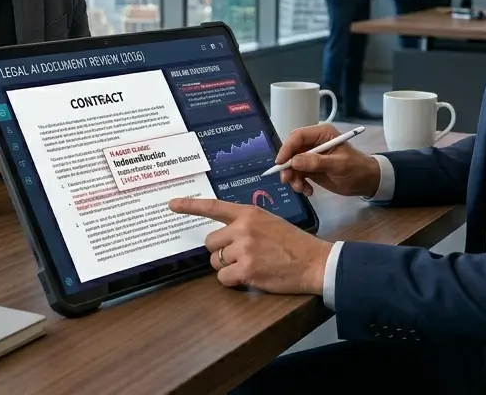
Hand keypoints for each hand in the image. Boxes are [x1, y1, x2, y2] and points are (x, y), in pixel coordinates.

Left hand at [167, 197, 330, 294]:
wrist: (314, 261)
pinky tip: (250, 277)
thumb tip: (223, 236)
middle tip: (241, 255)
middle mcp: (243, 228)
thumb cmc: (293, 243)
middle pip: (210, 242)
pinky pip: (223, 278)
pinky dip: (232, 281)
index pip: (213, 207)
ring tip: (250, 265)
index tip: (172, 204)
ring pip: (216, 262)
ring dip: (227, 268)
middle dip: (220, 252)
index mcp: (248, 213)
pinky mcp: (247, 270)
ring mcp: (244, 249)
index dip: (190, 206)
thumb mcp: (268, 222)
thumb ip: (245, 224)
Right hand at [276, 124, 380, 197]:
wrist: (366, 182)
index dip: (287, 148)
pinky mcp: (311, 168)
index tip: (280, 163)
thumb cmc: (356, 168)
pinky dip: (300, 184)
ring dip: (294, 178)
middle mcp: (314, 143)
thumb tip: (294, 161)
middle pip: (292, 151)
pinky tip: (309, 191)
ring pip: (292, 165)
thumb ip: (316, 162)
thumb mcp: (338, 165)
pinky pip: (298, 175)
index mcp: (322, 134)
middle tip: (287, 180)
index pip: (298, 136)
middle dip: (288, 167)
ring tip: (302, 189)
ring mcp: (311, 156)